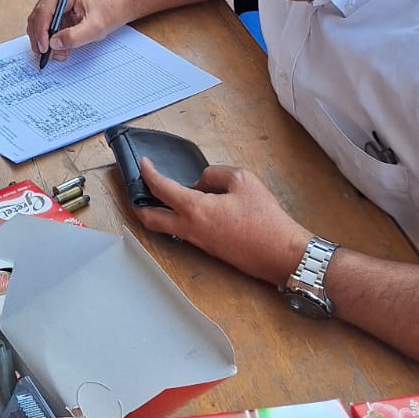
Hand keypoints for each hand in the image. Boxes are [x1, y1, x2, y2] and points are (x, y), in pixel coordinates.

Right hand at [26, 0, 119, 59]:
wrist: (107, 13)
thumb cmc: (103, 15)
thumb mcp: (94, 28)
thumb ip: (75, 36)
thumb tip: (54, 43)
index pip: (44, 11)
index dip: (41, 31)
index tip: (45, 48)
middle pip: (36, 19)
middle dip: (41, 40)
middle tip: (50, 55)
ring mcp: (49, 5)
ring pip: (36, 27)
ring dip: (45, 43)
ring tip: (61, 52)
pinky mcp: (49, 16)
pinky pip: (41, 32)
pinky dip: (48, 43)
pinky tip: (61, 49)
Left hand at [134, 159, 310, 285]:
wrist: (282, 253)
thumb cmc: (265, 217)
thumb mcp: (241, 180)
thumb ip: (214, 175)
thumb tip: (200, 184)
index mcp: (195, 209)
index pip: (161, 189)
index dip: (149, 174)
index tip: (143, 164)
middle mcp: (190, 229)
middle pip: (151, 220)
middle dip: (138, 205)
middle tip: (136, 190)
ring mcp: (199, 242)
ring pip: (167, 227)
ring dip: (159, 212)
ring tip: (162, 193)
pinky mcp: (210, 250)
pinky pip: (185, 232)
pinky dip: (180, 218)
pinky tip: (191, 205)